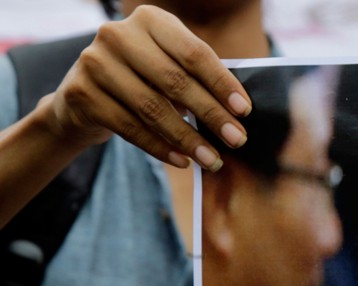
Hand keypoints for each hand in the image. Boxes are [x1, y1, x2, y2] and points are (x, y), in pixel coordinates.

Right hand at [45, 5, 250, 170]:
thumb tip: (237, 112)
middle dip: (211, 115)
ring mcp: (95, 62)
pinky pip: (130, 128)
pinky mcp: (81, 93)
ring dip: (188, 139)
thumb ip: (198, 79)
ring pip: (153, 108)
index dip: (221, 83)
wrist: (85, 96)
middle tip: (236, 140)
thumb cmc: (143, 80)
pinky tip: (182, 161)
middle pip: (175, 81)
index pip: (194, 53)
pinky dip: (160, 148)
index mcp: (150, 20)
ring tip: (213, 160)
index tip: (244, 111)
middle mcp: (118, 34)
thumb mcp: (169, 68)